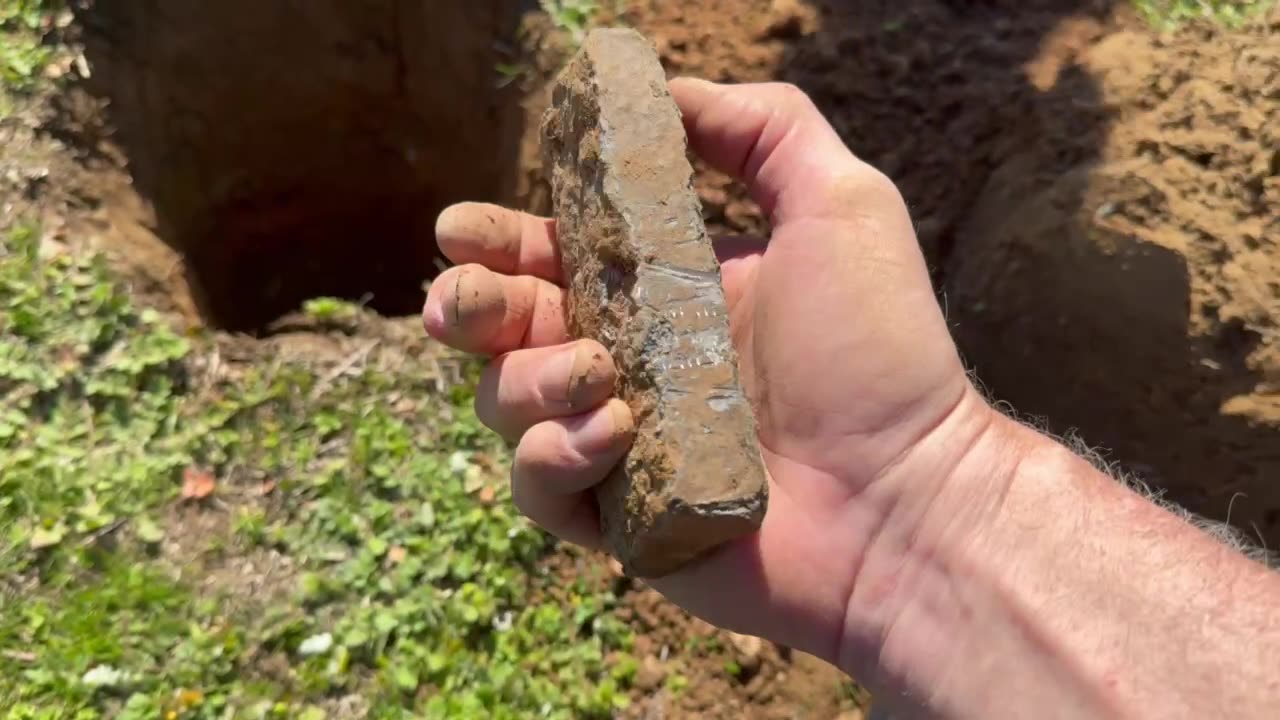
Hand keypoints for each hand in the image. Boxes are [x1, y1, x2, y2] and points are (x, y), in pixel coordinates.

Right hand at [422, 79, 995, 668]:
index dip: (500, 240)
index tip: (462, 229)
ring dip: (529, 379)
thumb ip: (763, 127)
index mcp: (664, 293)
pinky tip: (615, 435)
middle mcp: (630, 363)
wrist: (908, 499)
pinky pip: (539, 487)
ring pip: (506, 403)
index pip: (555, 256)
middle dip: (470, 307)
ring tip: (599, 371)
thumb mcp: (840, 205)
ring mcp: (618, 444)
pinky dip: (556, 455)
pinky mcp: (617, 520)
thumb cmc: (880, 353)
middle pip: (505, 329)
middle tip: (465, 303)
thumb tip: (666, 90)